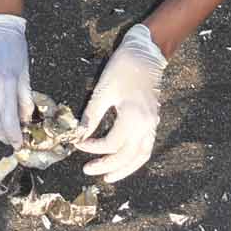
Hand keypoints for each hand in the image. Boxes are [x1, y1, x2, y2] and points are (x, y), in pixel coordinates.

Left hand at [74, 24, 166, 181]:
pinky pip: (146, 148)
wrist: (146, 53)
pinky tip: (124, 161)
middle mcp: (146, 125)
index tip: (77, 142)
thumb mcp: (103, 90)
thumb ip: (92, 116)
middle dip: (106, 166)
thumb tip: (79, 135)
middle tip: (88, 170)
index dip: (92, 147)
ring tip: (108, 177)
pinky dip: (135, 159)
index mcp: (133, 117)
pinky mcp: (153, 122)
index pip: (110, 144)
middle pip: (126, 156)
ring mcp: (152, 125)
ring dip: (124, 169)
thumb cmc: (122, 68)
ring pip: (141, 156)